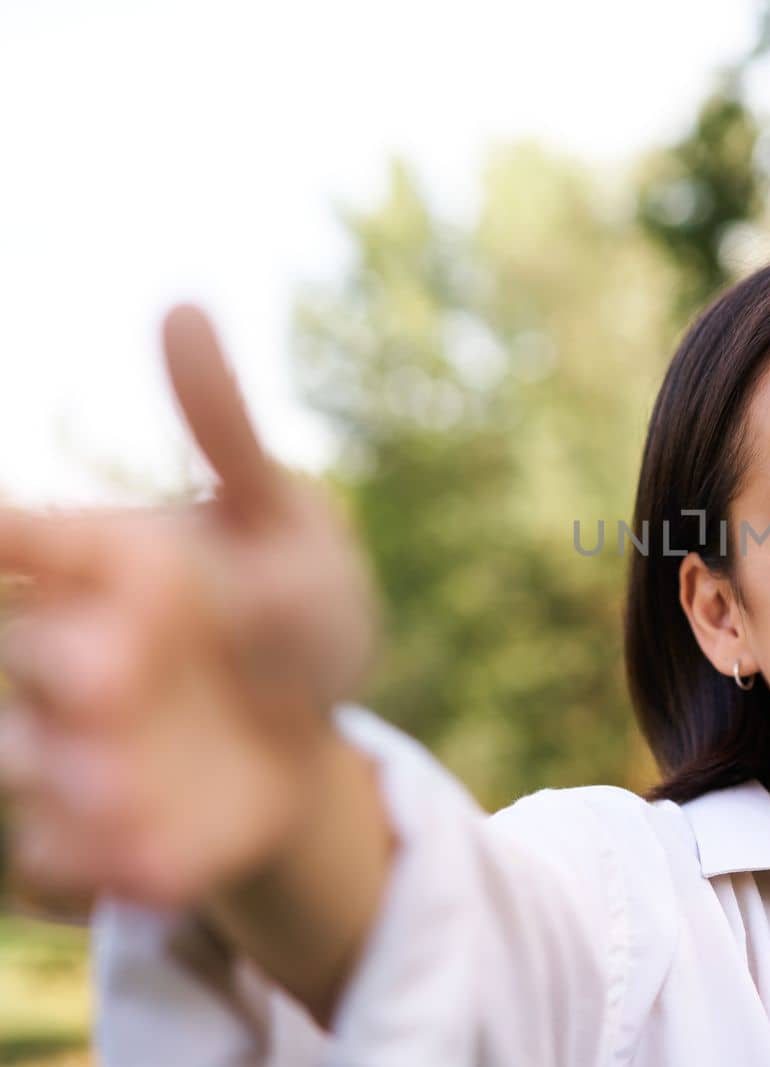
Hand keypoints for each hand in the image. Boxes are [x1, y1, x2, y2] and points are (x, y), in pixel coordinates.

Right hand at [0, 307, 379, 908]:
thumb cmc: (293, 600)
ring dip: (60, 776)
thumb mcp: (280, 515)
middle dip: (49, 664)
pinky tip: (151, 871)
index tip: (16, 531)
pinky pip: (61, 859)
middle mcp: (66, 649)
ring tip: (131, 788)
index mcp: (97, 562)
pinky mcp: (100, 826)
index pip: (12, 536)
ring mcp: (76, 744)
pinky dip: (85, 866)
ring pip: (22, 761)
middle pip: (17, 656)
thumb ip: (222, 427)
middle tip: (118, 672)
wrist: (318, 724)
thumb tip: (181, 305)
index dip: (9, 534)